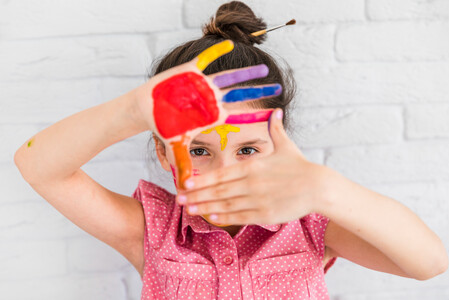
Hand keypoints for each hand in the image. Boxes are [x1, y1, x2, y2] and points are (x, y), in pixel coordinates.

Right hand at [134, 40, 281, 188]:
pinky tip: (229, 44)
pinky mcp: (190, 72)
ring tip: (263, 69)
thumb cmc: (163, 126)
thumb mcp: (175, 146)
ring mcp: (203, 85)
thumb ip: (182, 165)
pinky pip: (205, 60)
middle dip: (258, 91)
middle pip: (239, 96)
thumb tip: (185, 189)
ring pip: (228, 78)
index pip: (237, 117)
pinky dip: (215, 53)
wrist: (147, 108)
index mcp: (212, 116)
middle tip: (279, 87)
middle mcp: (211, 99)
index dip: (255, 116)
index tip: (274, 114)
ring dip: (245, 73)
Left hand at [177, 108, 333, 225]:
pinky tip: (211, 217)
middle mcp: (251, 183)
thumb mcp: (286, 145)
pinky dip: (224, 217)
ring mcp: (257, 200)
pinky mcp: (265, 214)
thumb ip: (275, 129)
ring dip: (205, 207)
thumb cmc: (300, 165)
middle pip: (218, 190)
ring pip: (225, 204)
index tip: (185, 183)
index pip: (221, 174)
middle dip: (196, 195)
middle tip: (178, 198)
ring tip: (189, 209)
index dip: (201, 180)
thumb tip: (276, 111)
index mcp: (252, 166)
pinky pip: (240, 216)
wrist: (319, 186)